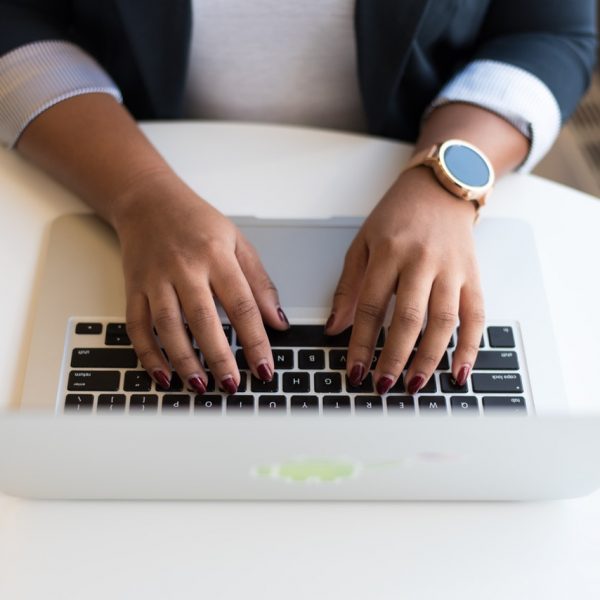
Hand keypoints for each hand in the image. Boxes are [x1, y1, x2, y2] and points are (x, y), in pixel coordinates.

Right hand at [112, 173, 288, 393]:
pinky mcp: (133, 287)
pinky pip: (137, 326)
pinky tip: (163, 375)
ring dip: (184, 361)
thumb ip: (259, 282)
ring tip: (201, 385)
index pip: (242, 305)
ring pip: (168, 327)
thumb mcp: (237, 242)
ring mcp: (155, 279)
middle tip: (233, 385)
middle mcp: (184, 268)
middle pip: (203, 320)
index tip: (265, 368)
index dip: (255, 341)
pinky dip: (148, 354)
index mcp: (216, 256)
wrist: (148, 201)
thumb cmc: (197, 222)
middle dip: (220, 357)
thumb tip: (278, 322)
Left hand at [325, 166, 484, 394]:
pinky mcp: (474, 276)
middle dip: (394, 357)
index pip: (371, 306)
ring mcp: (452, 269)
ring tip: (413, 385)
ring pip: (443, 321)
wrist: (440, 189)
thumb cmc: (397, 217)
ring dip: (429, 359)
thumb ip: (348, 287)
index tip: (354, 370)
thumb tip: (334, 328)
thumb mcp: (363, 244)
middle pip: (408, 318)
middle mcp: (422, 261)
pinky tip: (459, 372)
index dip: (360, 342)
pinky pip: (476, 316)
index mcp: (389, 252)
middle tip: (383, 385)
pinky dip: (470, 347)